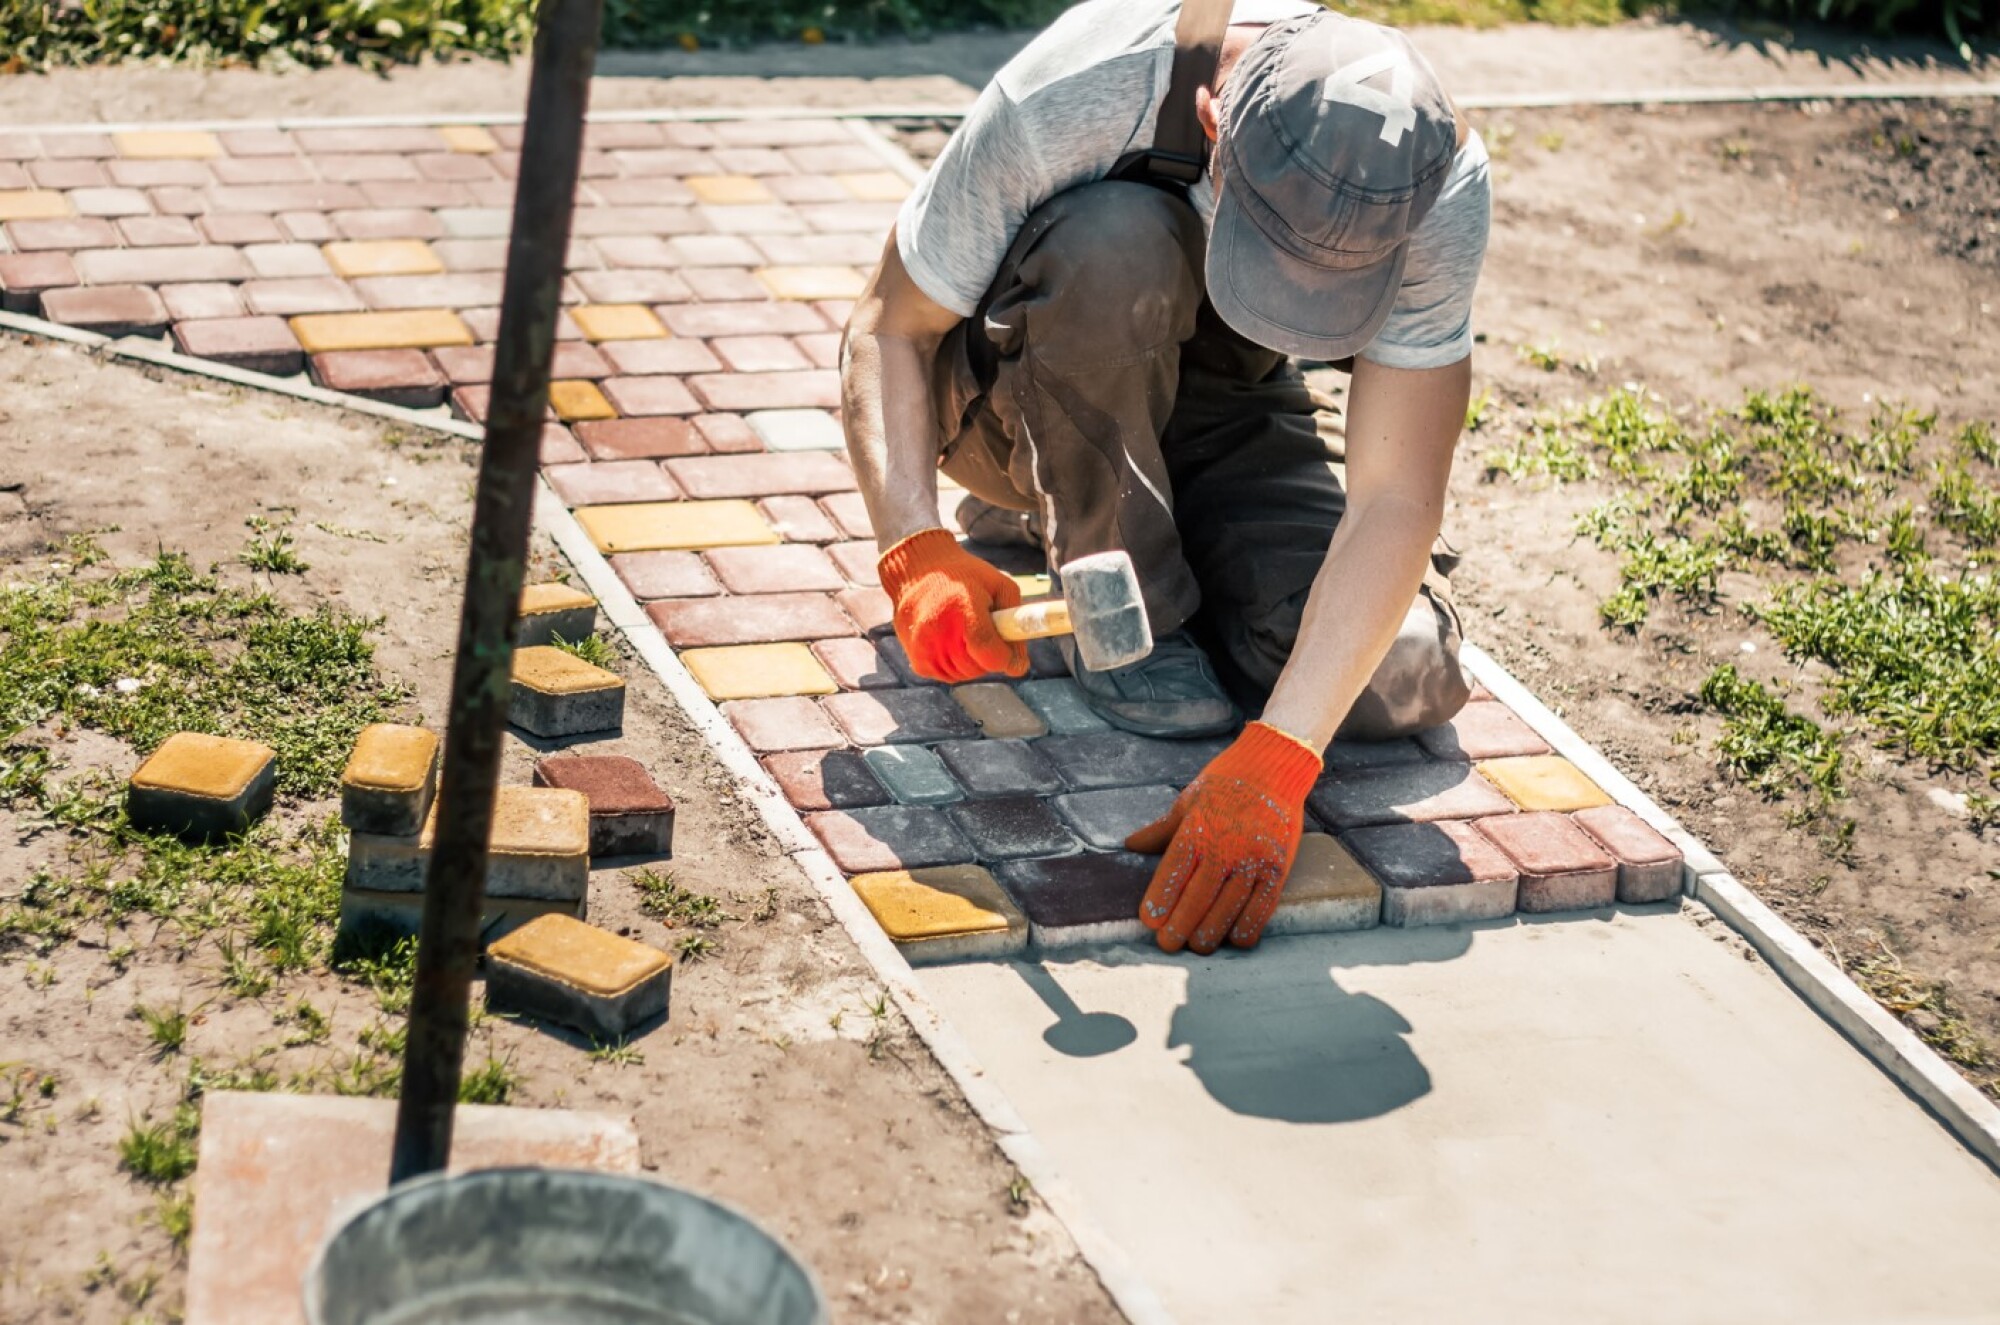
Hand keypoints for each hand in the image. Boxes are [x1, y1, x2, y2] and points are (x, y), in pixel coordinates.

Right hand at [876, 528, 1027, 682]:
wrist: (917, 571)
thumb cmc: (966, 577)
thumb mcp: (1000, 585)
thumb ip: (1017, 622)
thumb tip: (1018, 667)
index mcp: (961, 605)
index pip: (987, 648)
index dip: (1006, 657)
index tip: (1013, 653)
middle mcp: (937, 629)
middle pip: (978, 666)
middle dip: (989, 655)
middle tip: (986, 631)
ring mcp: (924, 648)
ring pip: (964, 674)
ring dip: (973, 660)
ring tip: (966, 631)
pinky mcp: (917, 661)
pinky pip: (948, 674)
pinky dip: (955, 663)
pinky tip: (950, 639)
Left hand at [1126, 722, 1321, 953]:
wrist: (1275, 766)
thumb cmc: (1226, 783)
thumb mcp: (1188, 800)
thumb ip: (1162, 830)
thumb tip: (1130, 845)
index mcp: (1197, 828)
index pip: (1173, 872)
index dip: (1160, 901)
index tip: (1149, 922)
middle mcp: (1226, 846)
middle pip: (1198, 898)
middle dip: (1180, 927)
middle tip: (1168, 944)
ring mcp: (1254, 859)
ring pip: (1228, 910)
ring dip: (1210, 934)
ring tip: (1197, 945)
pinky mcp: (1277, 869)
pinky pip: (1261, 909)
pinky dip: (1246, 929)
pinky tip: (1233, 939)